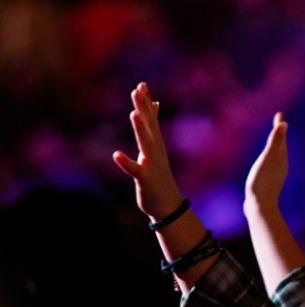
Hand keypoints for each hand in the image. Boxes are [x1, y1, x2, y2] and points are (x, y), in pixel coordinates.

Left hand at [113, 82, 181, 219]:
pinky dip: (126, 162)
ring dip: (140, 129)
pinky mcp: (145, 179)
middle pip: (149, 127)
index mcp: (156, 144)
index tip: (142, 84)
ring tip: (133, 114)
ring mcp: (152, 164)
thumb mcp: (155, 148)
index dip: (146, 103)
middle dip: (144, 109)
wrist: (168, 205)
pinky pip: (135, 170)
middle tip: (137, 90)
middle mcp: (156, 151)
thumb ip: (153, 126)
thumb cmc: (159, 176)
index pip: (151, 120)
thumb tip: (154, 104)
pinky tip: (116, 155)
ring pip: (146, 144)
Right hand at [244, 112, 287, 215]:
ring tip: (275, 143)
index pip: (281, 138)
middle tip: (279, 123)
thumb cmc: (262, 182)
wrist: (259, 207)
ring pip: (277, 157)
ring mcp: (275, 176)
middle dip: (279, 135)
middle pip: (281, 146)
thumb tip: (283, 124)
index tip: (280, 115)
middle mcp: (280, 166)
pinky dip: (270, 159)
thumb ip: (274, 142)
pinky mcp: (269, 184)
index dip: (279, 126)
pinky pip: (270, 166)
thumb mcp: (267, 159)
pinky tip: (267, 165)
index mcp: (280, 158)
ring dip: (276, 148)